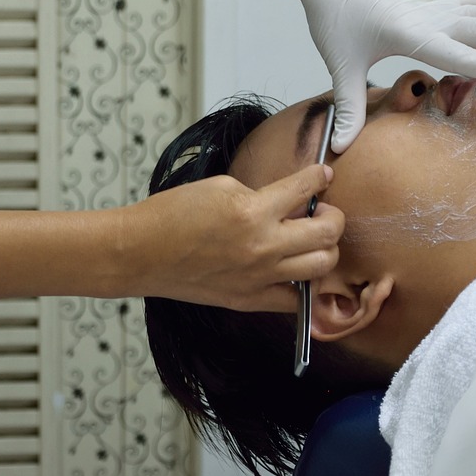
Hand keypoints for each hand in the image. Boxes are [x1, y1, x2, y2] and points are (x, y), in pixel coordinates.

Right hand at [129, 164, 342, 310]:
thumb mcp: (220, 187)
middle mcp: (262, 246)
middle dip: (333, 216)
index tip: (323, 175)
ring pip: (322, 267)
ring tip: (313, 241)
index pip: (305, 188)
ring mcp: (259, 278)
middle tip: (324, 211)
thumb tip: (288, 200)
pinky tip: (297, 271)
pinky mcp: (250, 300)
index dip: (319, 177)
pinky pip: (296, 300)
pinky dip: (304, 285)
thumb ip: (260, 193)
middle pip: (328, 233)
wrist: (142, 253)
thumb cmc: (172, 215)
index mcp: (252, 211)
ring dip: (325, 250)